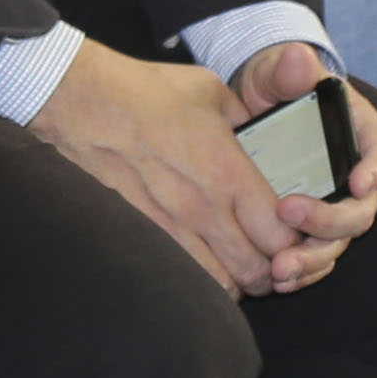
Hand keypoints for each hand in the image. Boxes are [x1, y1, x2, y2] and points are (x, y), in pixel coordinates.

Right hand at [29, 40, 297, 294]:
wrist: (81, 103)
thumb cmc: (145, 92)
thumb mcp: (211, 92)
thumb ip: (246, 118)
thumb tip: (265, 130)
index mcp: (228, 172)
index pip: (281, 236)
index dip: (295, 242)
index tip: (291, 233)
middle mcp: (203, 209)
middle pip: (257, 271)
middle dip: (272, 270)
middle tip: (271, 257)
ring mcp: (170, 228)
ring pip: (222, 286)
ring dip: (237, 281)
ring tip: (237, 264)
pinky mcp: (143, 237)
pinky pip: (184, 279)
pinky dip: (202, 281)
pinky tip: (203, 264)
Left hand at [229, 39, 376, 293]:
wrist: (255, 109)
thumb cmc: (276, 84)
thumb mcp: (278, 70)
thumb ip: (289, 67)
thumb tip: (300, 60)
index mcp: (359, 136)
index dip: (376, 170)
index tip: (356, 181)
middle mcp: (353, 176)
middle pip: (359, 211)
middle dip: (328, 222)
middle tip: (288, 213)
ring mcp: (332, 206)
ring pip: (337, 243)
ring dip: (313, 260)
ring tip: (280, 267)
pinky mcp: (309, 228)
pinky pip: (316, 257)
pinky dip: (302, 272)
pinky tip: (278, 279)